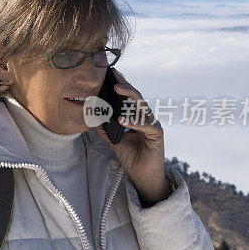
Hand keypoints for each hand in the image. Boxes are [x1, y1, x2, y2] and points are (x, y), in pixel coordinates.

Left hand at [93, 68, 170, 202]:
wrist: (141, 174)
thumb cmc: (131, 155)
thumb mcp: (113, 139)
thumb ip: (105, 127)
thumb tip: (91, 115)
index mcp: (136, 116)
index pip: (129, 98)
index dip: (121, 86)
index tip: (111, 74)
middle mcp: (146, 117)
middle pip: (136, 98)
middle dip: (125, 86)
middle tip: (114, 77)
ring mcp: (152, 125)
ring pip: (142, 107)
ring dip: (129, 98)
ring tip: (116, 91)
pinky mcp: (157, 135)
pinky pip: (146, 125)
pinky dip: (134, 121)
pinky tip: (123, 119)